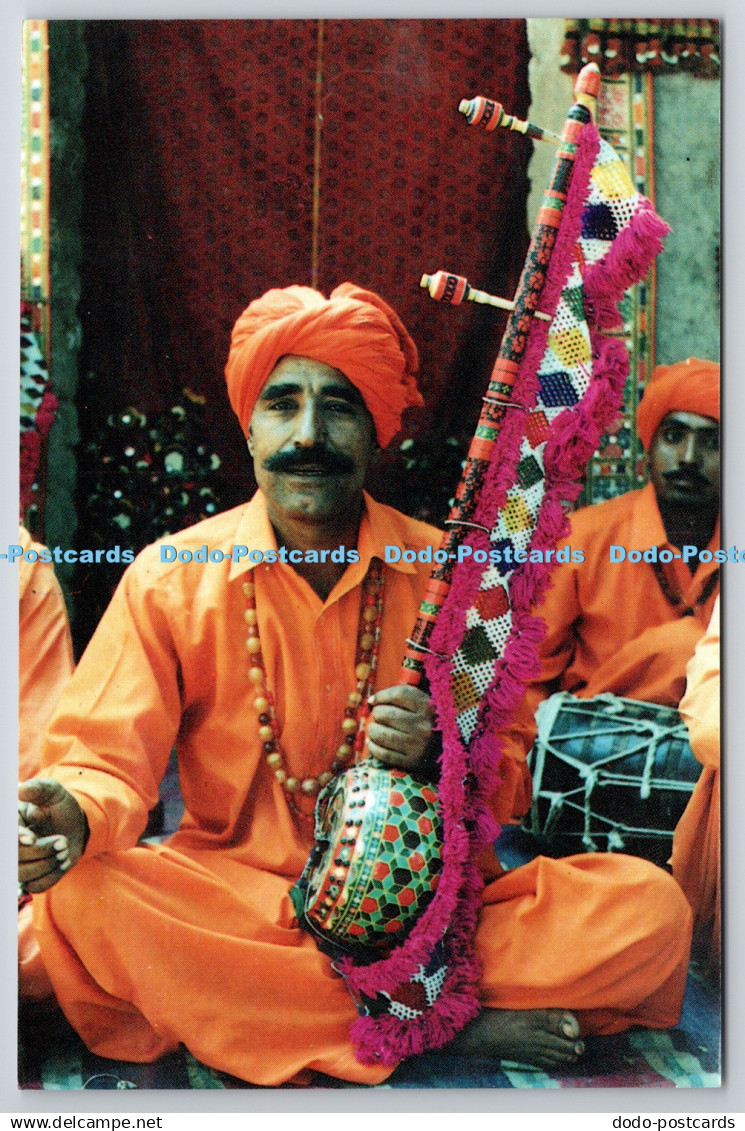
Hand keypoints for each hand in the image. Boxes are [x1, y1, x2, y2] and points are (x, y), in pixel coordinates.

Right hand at [18, 779, 88, 894]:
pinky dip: (52, 876)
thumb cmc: (59, 806)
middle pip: (15, 857)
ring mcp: (19, 864)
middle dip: (41, 850)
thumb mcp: (52, 792)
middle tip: (63, 841)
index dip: (16, 838)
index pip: (8, 837)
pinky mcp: (31, 879)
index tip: (32, 838)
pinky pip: (36, 887)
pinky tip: (61, 862)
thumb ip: (37, 789)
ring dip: (48, 864)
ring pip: (23, 874)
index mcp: (11, 823)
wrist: (75, 826)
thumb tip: (20, 789)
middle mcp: (11, 846)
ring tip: (65, 850)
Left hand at [365, 685, 436, 775]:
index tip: (373, 701)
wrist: (447, 749)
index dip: (381, 696)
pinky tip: (372, 743)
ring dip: (372, 731)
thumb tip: (371, 701)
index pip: (398, 694)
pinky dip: (373, 747)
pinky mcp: (412, 762)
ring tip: (374, 730)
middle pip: (386, 714)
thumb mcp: (421, 703)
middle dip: (376, 714)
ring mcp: (418, 745)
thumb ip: (399, 696)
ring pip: (382, 734)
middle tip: (378, 717)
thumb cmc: (426, 721)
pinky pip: (384, 754)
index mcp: (428, 707)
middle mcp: (424, 725)